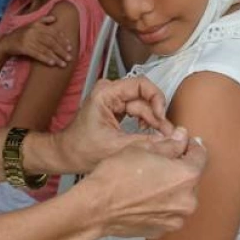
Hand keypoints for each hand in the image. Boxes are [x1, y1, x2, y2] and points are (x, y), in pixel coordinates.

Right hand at [0, 16, 72, 67]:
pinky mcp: (23, 48)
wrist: (6, 42)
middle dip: (62, 50)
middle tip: (70, 57)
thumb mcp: (31, 25)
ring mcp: (28, 39)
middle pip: (51, 41)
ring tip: (63, 64)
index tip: (70, 46)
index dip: (62, 40)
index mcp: (36, 25)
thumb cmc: (21, 34)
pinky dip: (45, 59)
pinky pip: (37, 54)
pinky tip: (52, 63)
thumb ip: (43, 21)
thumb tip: (54, 18)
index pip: (53, 32)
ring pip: (45, 49)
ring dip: (56, 57)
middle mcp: (33, 31)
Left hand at [54, 77, 175, 172]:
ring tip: (161, 137)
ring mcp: (112, 98)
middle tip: (168, 134)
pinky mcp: (115, 107)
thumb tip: (172, 139)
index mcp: (106, 94)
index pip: (141, 84)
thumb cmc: (82, 150)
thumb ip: (146, 142)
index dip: (156, 98)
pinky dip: (145, 121)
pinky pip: (136, 110)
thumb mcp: (117, 147)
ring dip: (152, 120)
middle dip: (156, 115)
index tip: (163, 118)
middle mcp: (109, 91)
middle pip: (143, 96)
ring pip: (142, 104)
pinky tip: (149, 133)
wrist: (66, 155)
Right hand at [78, 137, 207, 239]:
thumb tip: (182, 137)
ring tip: (147, 179)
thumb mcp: (144, 148)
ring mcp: (175, 218)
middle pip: (191, 177)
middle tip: (158, 160)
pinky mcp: (163, 230)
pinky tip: (143, 194)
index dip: (190, 145)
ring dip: (170, 186)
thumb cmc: (116, 176)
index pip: (200, 155)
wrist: (96, 206)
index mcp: (186, 176)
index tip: (182, 142)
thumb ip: (170, 143)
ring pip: (180, 195)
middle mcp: (187, 201)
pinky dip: (161, 202)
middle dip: (178, 167)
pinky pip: (168, 211)